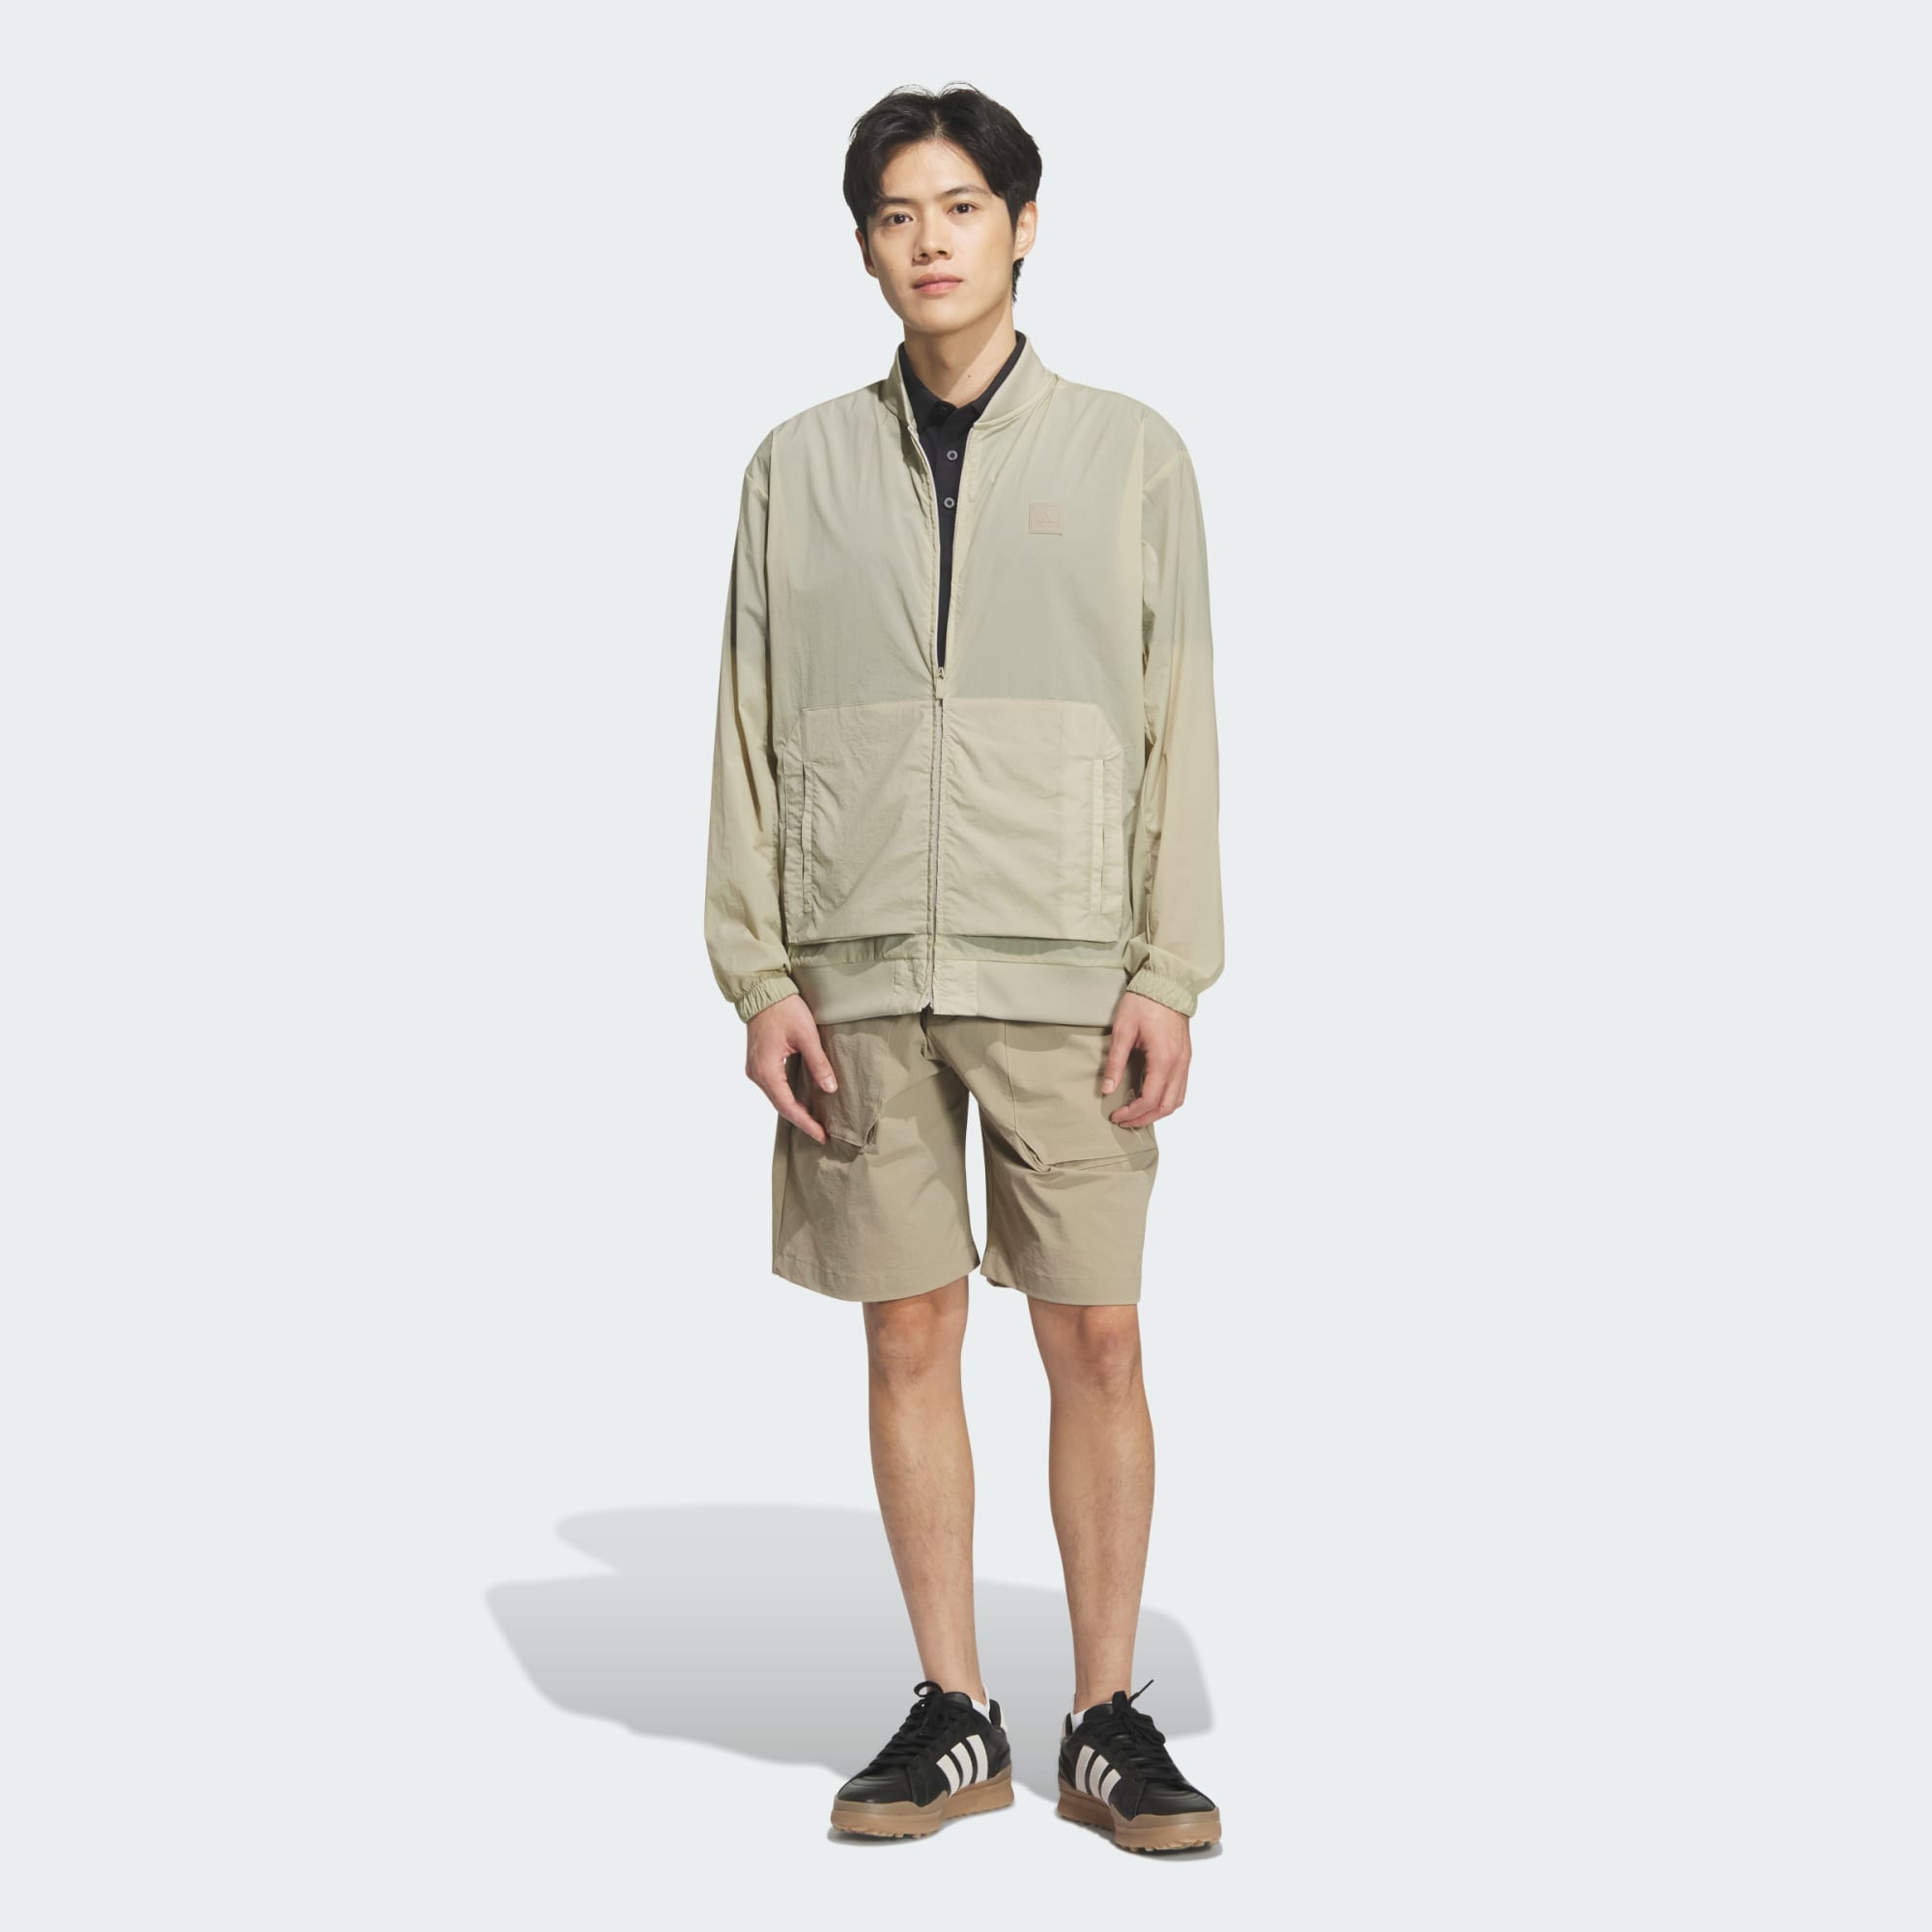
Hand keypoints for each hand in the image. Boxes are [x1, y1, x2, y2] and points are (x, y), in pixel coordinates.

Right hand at [746, 994, 836, 1142]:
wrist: (763, 990)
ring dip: (794, 1109)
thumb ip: (818, 1063)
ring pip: (776, 1097)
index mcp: (766, 1070)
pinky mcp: (758, 1062)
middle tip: (822, 1133)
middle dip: (801, 1120)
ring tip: (815, 1121)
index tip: (822, 1135)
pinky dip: (788, 1097)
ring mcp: (755, 1068)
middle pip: (780, 1105)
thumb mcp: (806, 1035)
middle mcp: (756, 1073)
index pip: (787, 1106)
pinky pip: (774, 1086)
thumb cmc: (784, 1009)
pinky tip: (802, 1101)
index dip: (805, 1123)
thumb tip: (830, 1089)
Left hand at [1102, 991, 1190, 1126]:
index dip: (1132, 1113)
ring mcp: (1185, 1061)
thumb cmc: (1144, 1002)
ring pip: (1177, 1100)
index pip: (1150, 1099)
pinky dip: (1167, 1100)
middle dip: (1144, 1118)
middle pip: (1166, 1106)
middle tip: (1124, 1120)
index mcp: (1164, 1059)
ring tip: (1137, 1113)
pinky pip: (1181, 1088)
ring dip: (1157, 1112)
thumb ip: (1115, 1062)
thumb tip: (1107, 1089)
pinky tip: (1151, 1098)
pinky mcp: (1186, 1057)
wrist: (1167, 984)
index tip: (1116, 1114)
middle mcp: (1179, 1064)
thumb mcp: (1122, 1030)